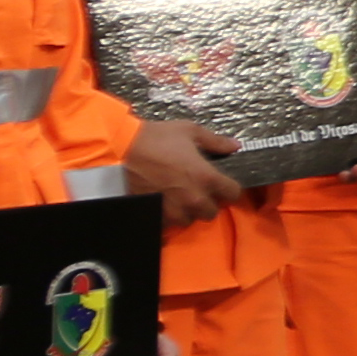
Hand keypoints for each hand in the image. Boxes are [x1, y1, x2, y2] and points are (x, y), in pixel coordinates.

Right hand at [127, 119, 242, 226]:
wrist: (122, 148)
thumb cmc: (157, 138)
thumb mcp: (190, 132)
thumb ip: (215, 141)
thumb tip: (234, 146)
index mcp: (207, 178)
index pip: (232, 193)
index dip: (228, 188)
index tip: (222, 183)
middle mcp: (194, 199)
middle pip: (212, 211)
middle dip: (207, 201)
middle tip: (197, 189)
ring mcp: (174, 210)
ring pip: (189, 219)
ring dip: (187, 210)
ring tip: (178, 196)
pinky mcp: (155, 215)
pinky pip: (168, 223)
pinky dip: (168, 215)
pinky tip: (163, 202)